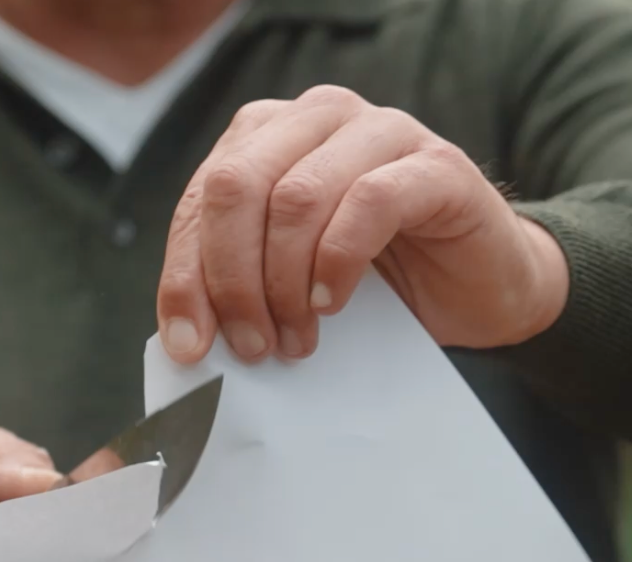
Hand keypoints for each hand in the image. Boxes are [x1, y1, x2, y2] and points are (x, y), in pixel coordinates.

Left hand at [156, 87, 568, 361]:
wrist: (477, 289)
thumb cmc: (372, 282)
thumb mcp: (282, 279)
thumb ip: (233, 281)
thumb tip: (182, 338)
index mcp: (267, 135)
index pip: (201, 199)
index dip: (186, 275)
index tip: (189, 345)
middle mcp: (317, 118)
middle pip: (237, 187)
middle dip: (231, 279)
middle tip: (250, 345)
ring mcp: (380, 131)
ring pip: (296, 197)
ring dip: (283, 282)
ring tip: (294, 339)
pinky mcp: (435, 165)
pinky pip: (368, 202)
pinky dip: (336, 263)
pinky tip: (331, 304)